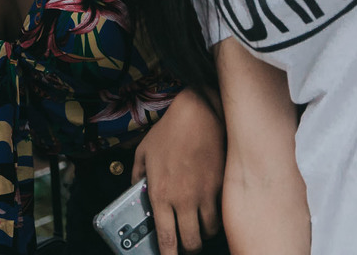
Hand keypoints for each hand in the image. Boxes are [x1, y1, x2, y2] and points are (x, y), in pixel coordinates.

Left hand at [133, 88, 225, 253]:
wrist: (199, 114)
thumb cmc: (169, 131)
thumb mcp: (143, 152)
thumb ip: (136, 176)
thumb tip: (135, 190)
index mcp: (160, 193)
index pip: (166, 238)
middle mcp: (183, 199)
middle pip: (191, 242)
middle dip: (188, 248)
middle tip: (185, 243)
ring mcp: (205, 195)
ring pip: (209, 232)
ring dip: (203, 233)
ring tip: (198, 226)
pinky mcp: (221, 188)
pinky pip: (221, 214)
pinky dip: (217, 218)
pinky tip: (211, 210)